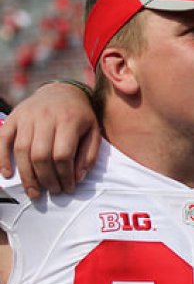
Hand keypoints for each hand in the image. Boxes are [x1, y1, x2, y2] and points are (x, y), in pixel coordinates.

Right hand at [0, 82, 100, 198]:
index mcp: (69, 121)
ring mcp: (27, 116)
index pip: (63, 154)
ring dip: (27, 175)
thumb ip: (88, 155)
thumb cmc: (80, 116)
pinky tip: (7, 174)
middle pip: (41, 155)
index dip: (65, 175)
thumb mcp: (94, 132)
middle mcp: (46, 117)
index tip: (68, 188)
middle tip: (53, 191)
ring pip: (22, 150)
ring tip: (34, 192)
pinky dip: (2, 158)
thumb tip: (77, 178)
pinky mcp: (13, 117)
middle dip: (46, 178)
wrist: (62, 91)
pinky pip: (3, 139)